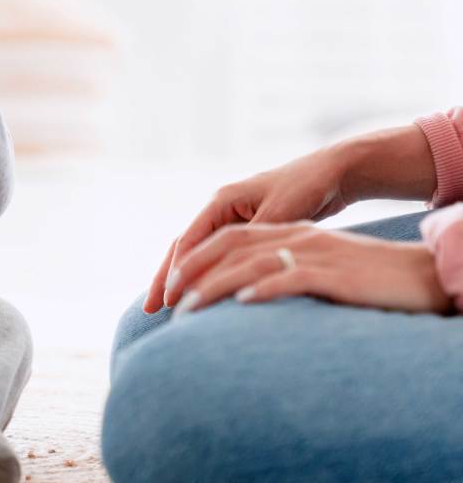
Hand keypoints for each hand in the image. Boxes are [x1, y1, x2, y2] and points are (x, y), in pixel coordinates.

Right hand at [145, 146, 352, 313]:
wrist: (333, 173)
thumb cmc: (307, 187)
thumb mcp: (279, 213)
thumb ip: (253, 241)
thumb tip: (231, 269)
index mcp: (222, 201)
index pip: (188, 241)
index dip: (176, 272)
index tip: (167, 300)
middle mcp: (220, 210)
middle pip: (183, 248)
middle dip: (166, 278)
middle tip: (148, 309)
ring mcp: (231, 220)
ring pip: (198, 254)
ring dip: (182, 279)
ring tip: (165, 308)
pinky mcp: (246, 231)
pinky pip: (217, 257)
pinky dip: (206, 275)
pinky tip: (201, 295)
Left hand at [168, 221, 449, 315]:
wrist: (422, 273)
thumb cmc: (369, 279)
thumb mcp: (319, 270)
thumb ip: (282, 276)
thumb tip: (245, 301)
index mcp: (288, 232)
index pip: (227, 238)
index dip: (192, 260)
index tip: (165, 289)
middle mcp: (295, 236)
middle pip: (228, 245)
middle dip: (190, 271)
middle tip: (163, 301)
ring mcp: (314, 251)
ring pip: (251, 262)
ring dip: (215, 285)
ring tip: (188, 308)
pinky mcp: (335, 271)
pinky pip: (292, 275)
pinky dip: (265, 287)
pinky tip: (243, 303)